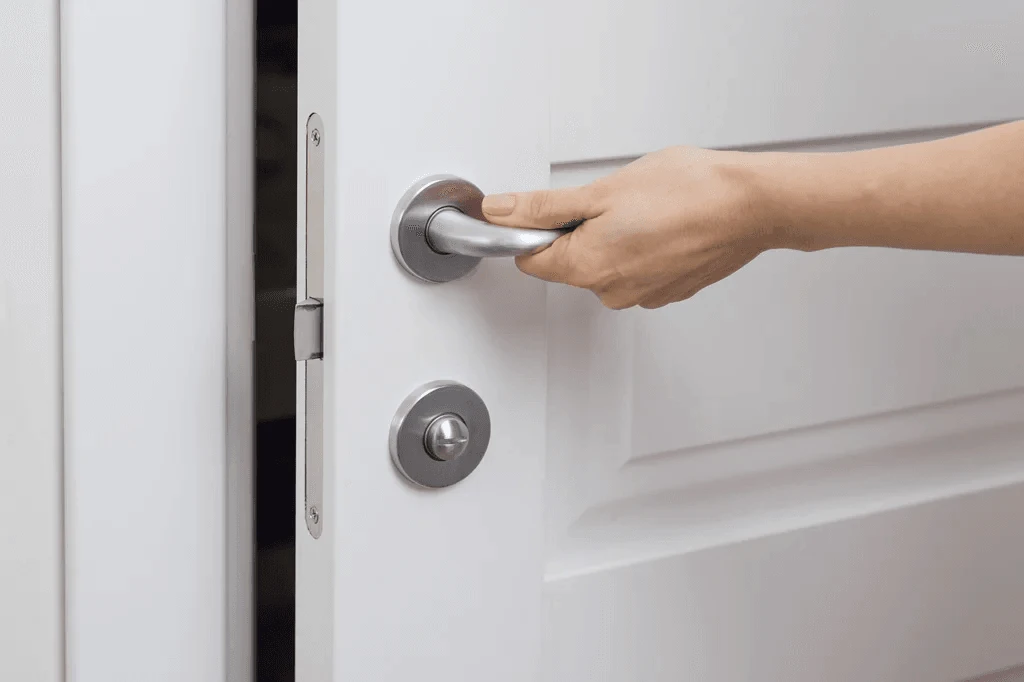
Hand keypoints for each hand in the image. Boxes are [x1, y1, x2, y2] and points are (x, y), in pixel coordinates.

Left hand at [481, 146, 778, 308]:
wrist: (751, 205)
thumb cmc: (687, 191)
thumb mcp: (602, 190)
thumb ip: (544, 208)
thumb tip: (500, 213)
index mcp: (587, 267)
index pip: (531, 260)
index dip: (533, 229)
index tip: (553, 207)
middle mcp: (612, 291)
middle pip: (569, 263)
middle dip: (579, 231)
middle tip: (612, 199)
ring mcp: (643, 294)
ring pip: (605, 265)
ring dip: (613, 238)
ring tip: (646, 209)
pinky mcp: (669, 290)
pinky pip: (637, 268)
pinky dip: (642, 247)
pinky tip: (664, 224)